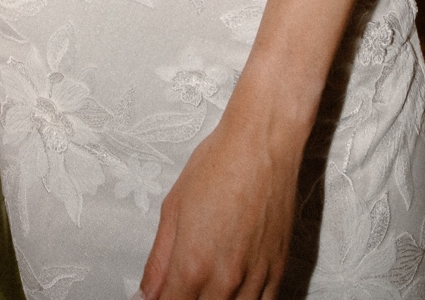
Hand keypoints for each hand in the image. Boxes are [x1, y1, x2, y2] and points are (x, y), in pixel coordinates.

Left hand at [140, 100, 301, 299]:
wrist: (264, 141)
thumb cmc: (220, 163)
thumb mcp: (173, 208)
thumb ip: (158, 261)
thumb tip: (146, 294)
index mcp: (192, 265)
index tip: (162, 297)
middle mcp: (225, 279)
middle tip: (184, 285)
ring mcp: (255, 278)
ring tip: (207, 286)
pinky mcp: (278, 269)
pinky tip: (235, 292)